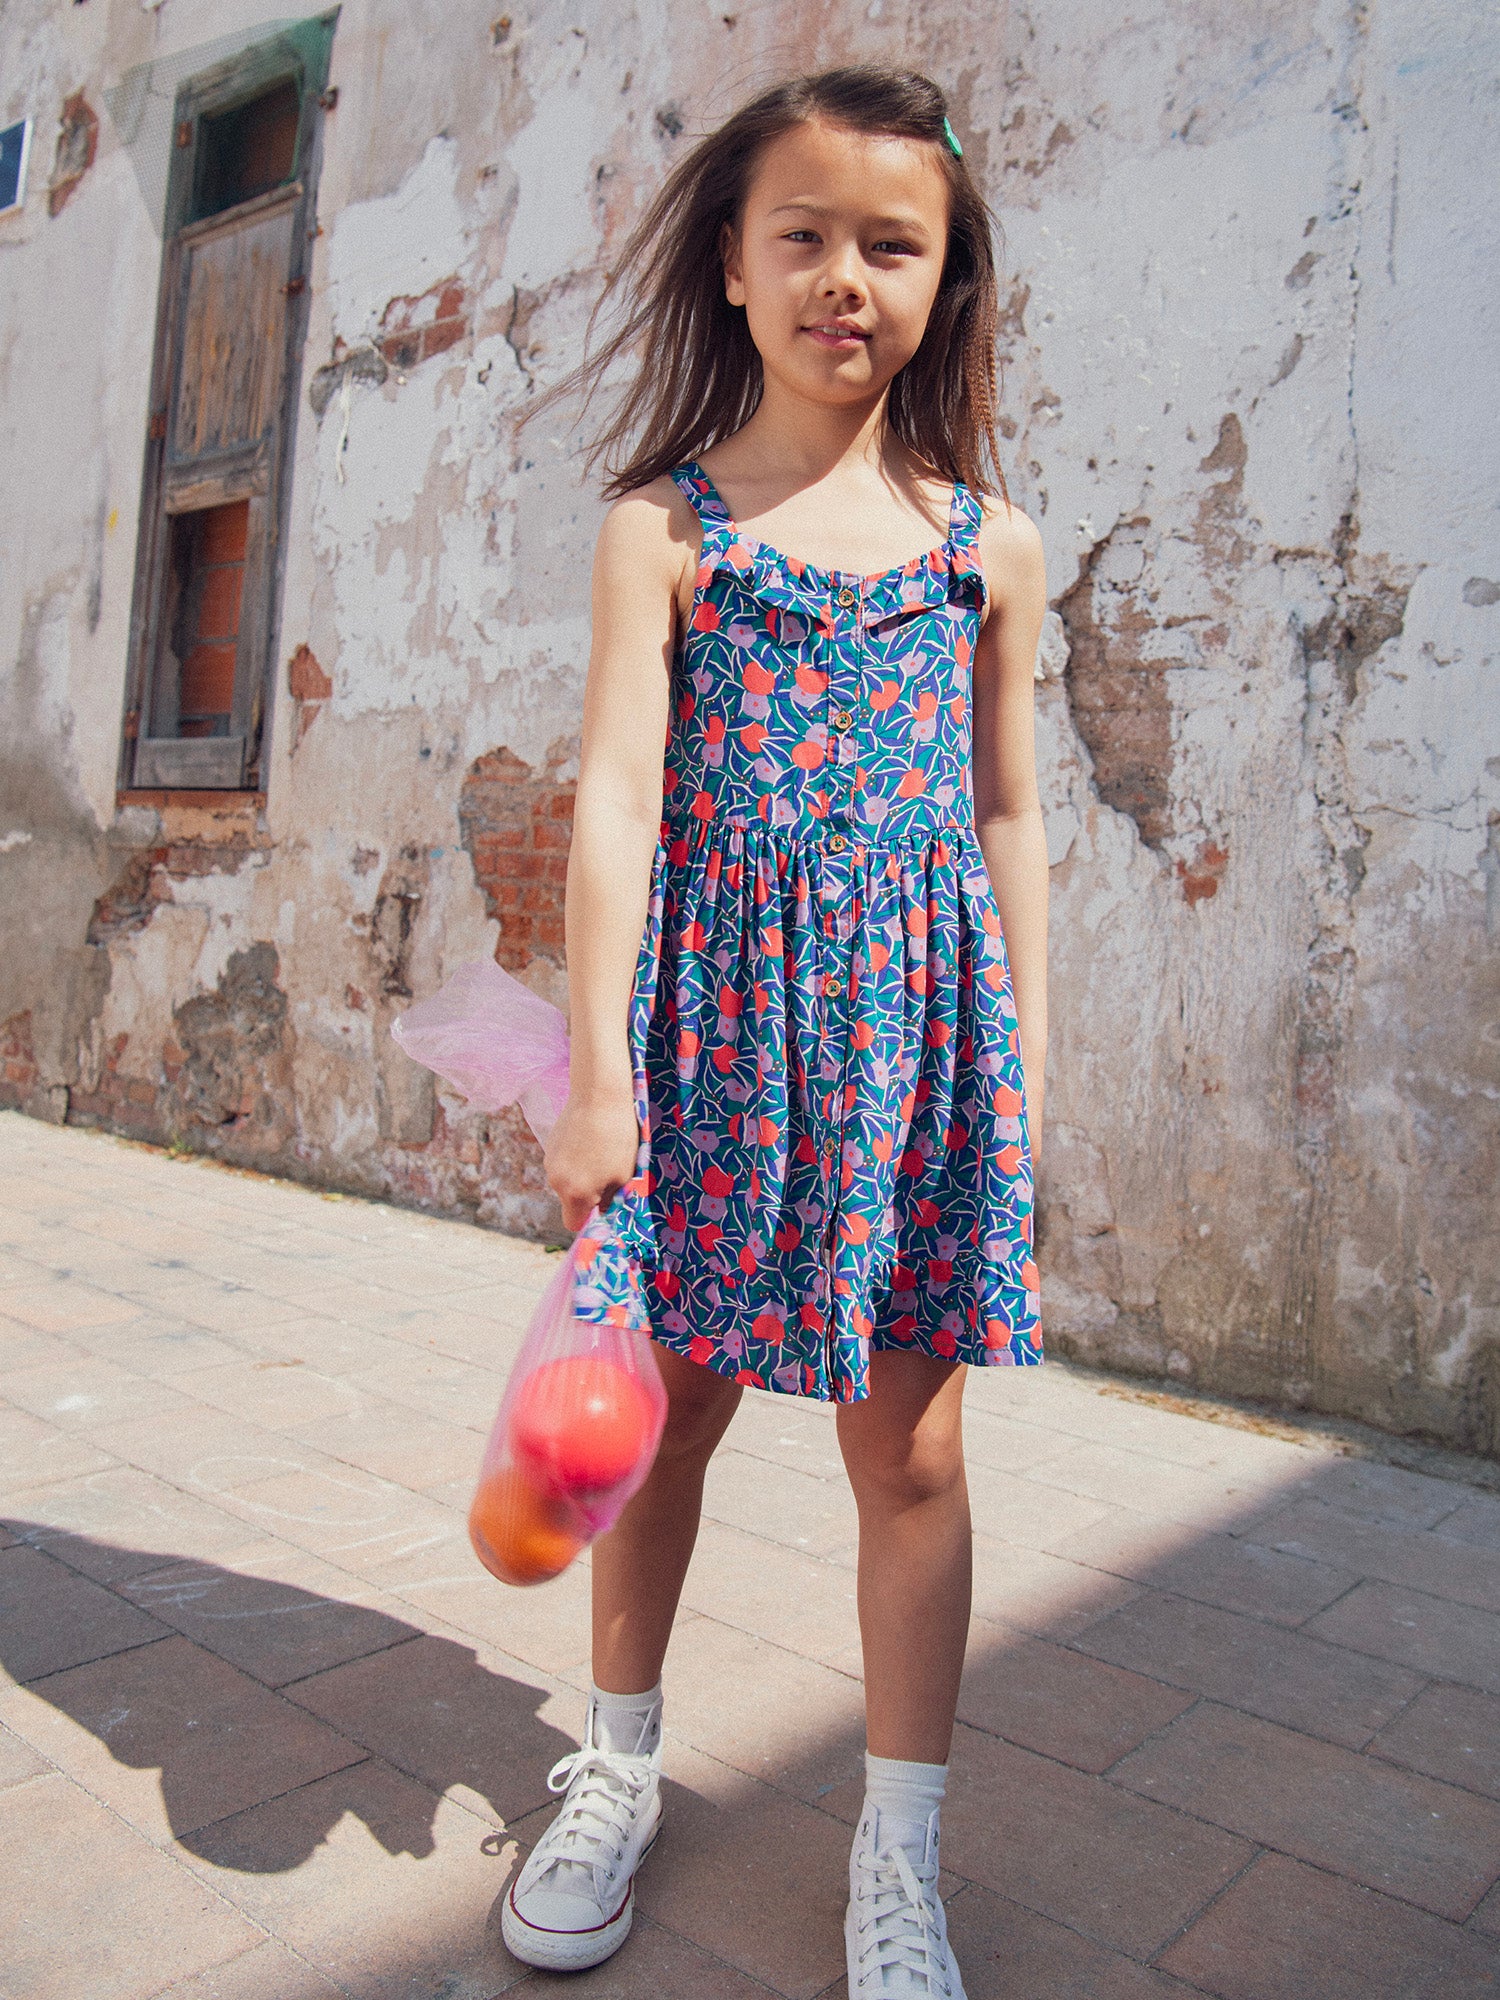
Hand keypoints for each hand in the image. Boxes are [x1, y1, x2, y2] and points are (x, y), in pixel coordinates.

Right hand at [544, 1086, 640, 1233]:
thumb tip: (605, 1211)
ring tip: (602, 1151)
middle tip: (610, 1172)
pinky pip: (563, 1162)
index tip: (605, 1205)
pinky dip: (575, 1158)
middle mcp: (556, 1182)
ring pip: (567, 1181)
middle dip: (588, 1194)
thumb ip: (612, 1200)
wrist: (598, 1094)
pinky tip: (591, 1138)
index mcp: (575, 1194)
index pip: (573, 1224)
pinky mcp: (549, 1144)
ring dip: (581, 1174)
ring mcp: (549, 1162)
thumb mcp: (624, 1175)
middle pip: (570, 1201)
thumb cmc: (617, 1137)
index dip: (589, 1219)